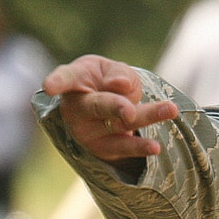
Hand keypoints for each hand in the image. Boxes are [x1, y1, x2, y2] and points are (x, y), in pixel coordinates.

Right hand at [42, 56, 179, 162]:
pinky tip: (155, 147)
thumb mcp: (111, 69)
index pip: (65, 79)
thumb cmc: (104, 80)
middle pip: (97, 106)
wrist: (108, 107)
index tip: (49, 87)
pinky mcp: (103, 149)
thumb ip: (118, 73)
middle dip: (114, 107)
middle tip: (129, 111)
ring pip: (118, 125)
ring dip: (146, 117)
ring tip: (170, 110)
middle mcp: (76, 108)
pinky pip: (122, 148)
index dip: (56, 82)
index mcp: (74, 81)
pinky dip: (140, 147)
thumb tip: (121, 85)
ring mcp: (87, 132)